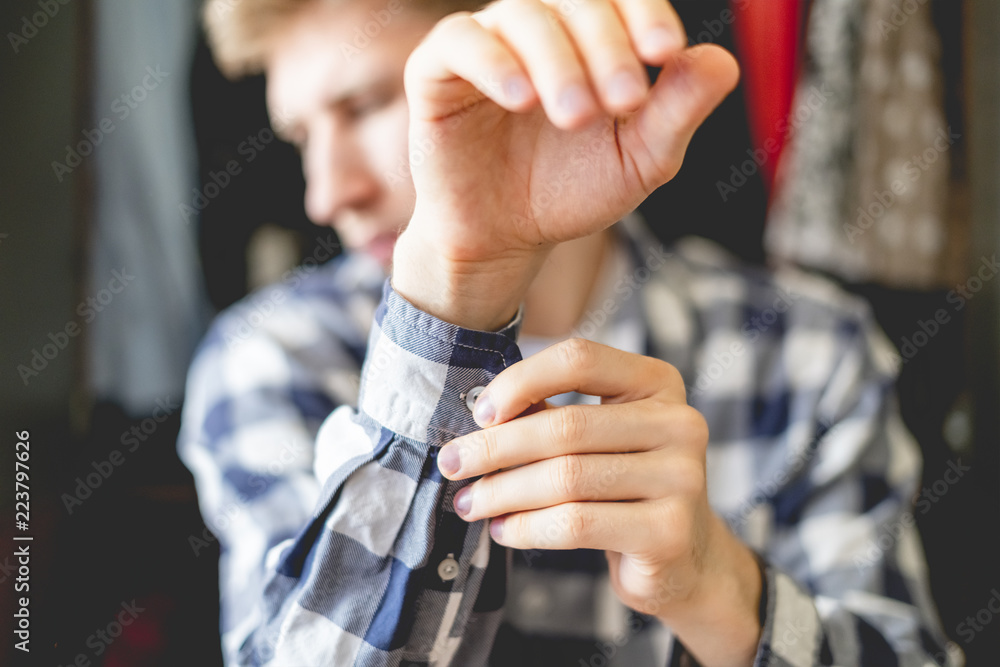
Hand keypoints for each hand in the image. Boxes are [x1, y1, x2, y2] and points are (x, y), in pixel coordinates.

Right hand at [393, 0, 739, 329]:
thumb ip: (678, 113)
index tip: (666, 52)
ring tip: (577, 115)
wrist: (504, 237)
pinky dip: (493, 62)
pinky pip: (461, 42)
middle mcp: (540, 28)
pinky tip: (521, 98)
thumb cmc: (570, 190)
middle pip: (577, 2)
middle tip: (625, 101)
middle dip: (608, 48)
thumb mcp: (638, 160)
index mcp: (591, 38)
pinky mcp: (438, 70)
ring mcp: (488, 43)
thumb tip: (721, 61)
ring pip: (524, 18)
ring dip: (558, 62)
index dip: (645, 14)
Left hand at [437, 339, 761, 666]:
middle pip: (566, 425)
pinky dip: (527, 528)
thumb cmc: (622, 486)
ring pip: (566, 479)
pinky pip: (576, 525)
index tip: (480, 413)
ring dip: (502, 492)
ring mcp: (682, 478)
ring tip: (470, 503)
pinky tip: (503, 530)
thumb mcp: (597, 437)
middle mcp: (680, 422)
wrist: (683, 558)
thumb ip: (551, 412)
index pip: (579, 359)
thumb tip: (479, 411)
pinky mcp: (669, 532)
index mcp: (657, 383)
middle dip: (495, 447)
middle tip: (451, 464)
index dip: (521, 380)